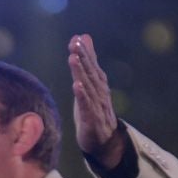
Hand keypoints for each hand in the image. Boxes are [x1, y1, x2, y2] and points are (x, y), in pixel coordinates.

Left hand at [68, 33, 126, 165]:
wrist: (104, 141)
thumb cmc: (93, 109)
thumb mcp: (88, 84)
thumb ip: (87, 61)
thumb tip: (84, 36)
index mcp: (98, 84)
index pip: (91, 66)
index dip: (85, 52)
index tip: (77, 38)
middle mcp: (100, 93)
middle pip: (90, 73)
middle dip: (83, 57)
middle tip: (75, 43)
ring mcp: (97, 106)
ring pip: (88, 87)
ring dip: (81, 72)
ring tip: (73, 58)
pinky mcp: (92, 120)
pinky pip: (87, 106)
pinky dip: (82, 96)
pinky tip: (77, 86)